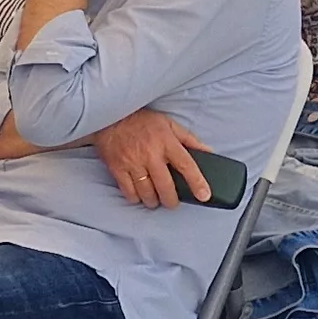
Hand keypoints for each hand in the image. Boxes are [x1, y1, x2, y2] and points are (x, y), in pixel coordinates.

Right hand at [90, 108, 205, 210]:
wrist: (109, 116)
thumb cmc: (141, 120)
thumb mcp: (169, 124)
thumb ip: (189, 139)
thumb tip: (208, 152)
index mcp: (166, 142)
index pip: (186, 165)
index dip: (197, 182)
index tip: (204, 195)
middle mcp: (150, 154)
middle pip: (165, 187)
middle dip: (171, 200)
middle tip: (172, 202)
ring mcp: (132, 162)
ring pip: (147, 193)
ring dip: (153, 201)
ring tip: (155, 198)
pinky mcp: (117, 168)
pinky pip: (129, 192)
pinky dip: (136, 198)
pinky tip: (139, 194)